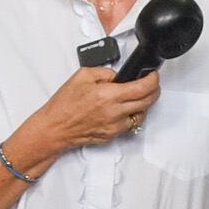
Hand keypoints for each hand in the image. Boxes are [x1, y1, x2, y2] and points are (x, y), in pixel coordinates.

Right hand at [20, 65, 160, 157]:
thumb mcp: (82, 76)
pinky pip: (130, 125)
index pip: (143, 87)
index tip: (153, 75)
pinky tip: (123, 109)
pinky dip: (131, 116)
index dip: (153, 79)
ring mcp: (115, 126)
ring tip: (135, 97)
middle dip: (153, 90)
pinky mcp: (112, 135)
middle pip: (148, 101)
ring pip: (142, 114)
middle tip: (150, 83)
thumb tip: (118, 75)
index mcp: (108, 95)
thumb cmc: (64, 105)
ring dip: (143, 104)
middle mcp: (114, 112)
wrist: (55, 128)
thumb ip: (105, 72)